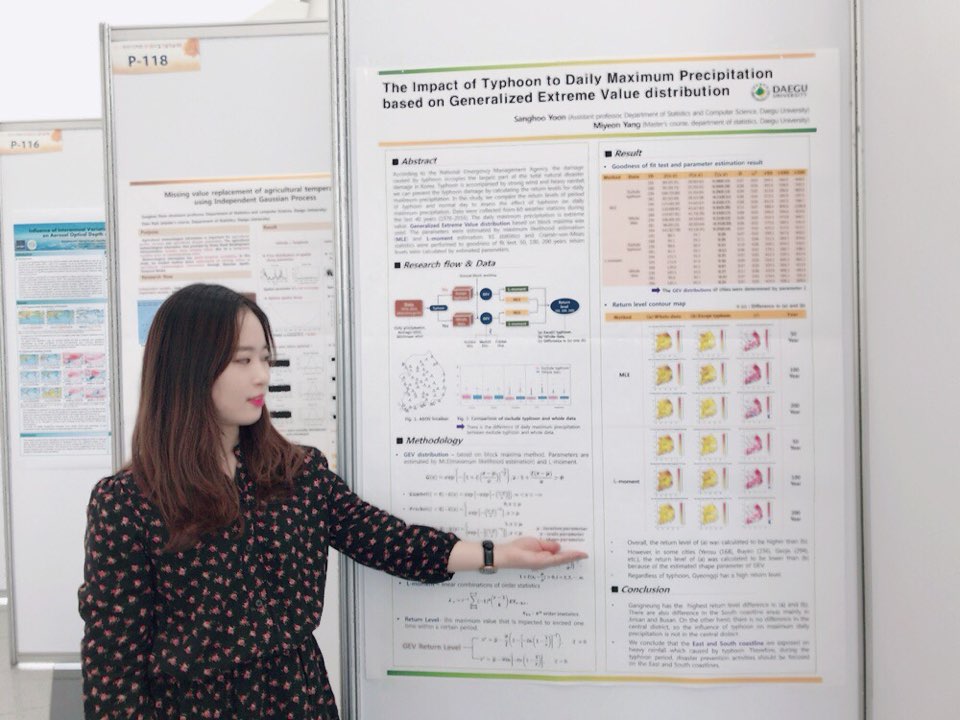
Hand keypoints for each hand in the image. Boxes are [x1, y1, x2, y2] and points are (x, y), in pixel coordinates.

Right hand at [446, 537, 587, 572]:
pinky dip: (556, 554)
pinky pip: (549, 557)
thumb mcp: (532, 543)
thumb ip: (546, 545)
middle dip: (572, 556)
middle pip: (561, 560)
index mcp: (544, 560)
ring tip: (575, 551)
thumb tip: (558, 546)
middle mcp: (544, 563)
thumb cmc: (516, 551)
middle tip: (583, 553)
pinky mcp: (536, 560)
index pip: (562, 558)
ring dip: (565, 555)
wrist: (503, 556)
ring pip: (556, 559)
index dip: (573, 555)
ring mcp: (540, 562)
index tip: (584, 554)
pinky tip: (559, 551)